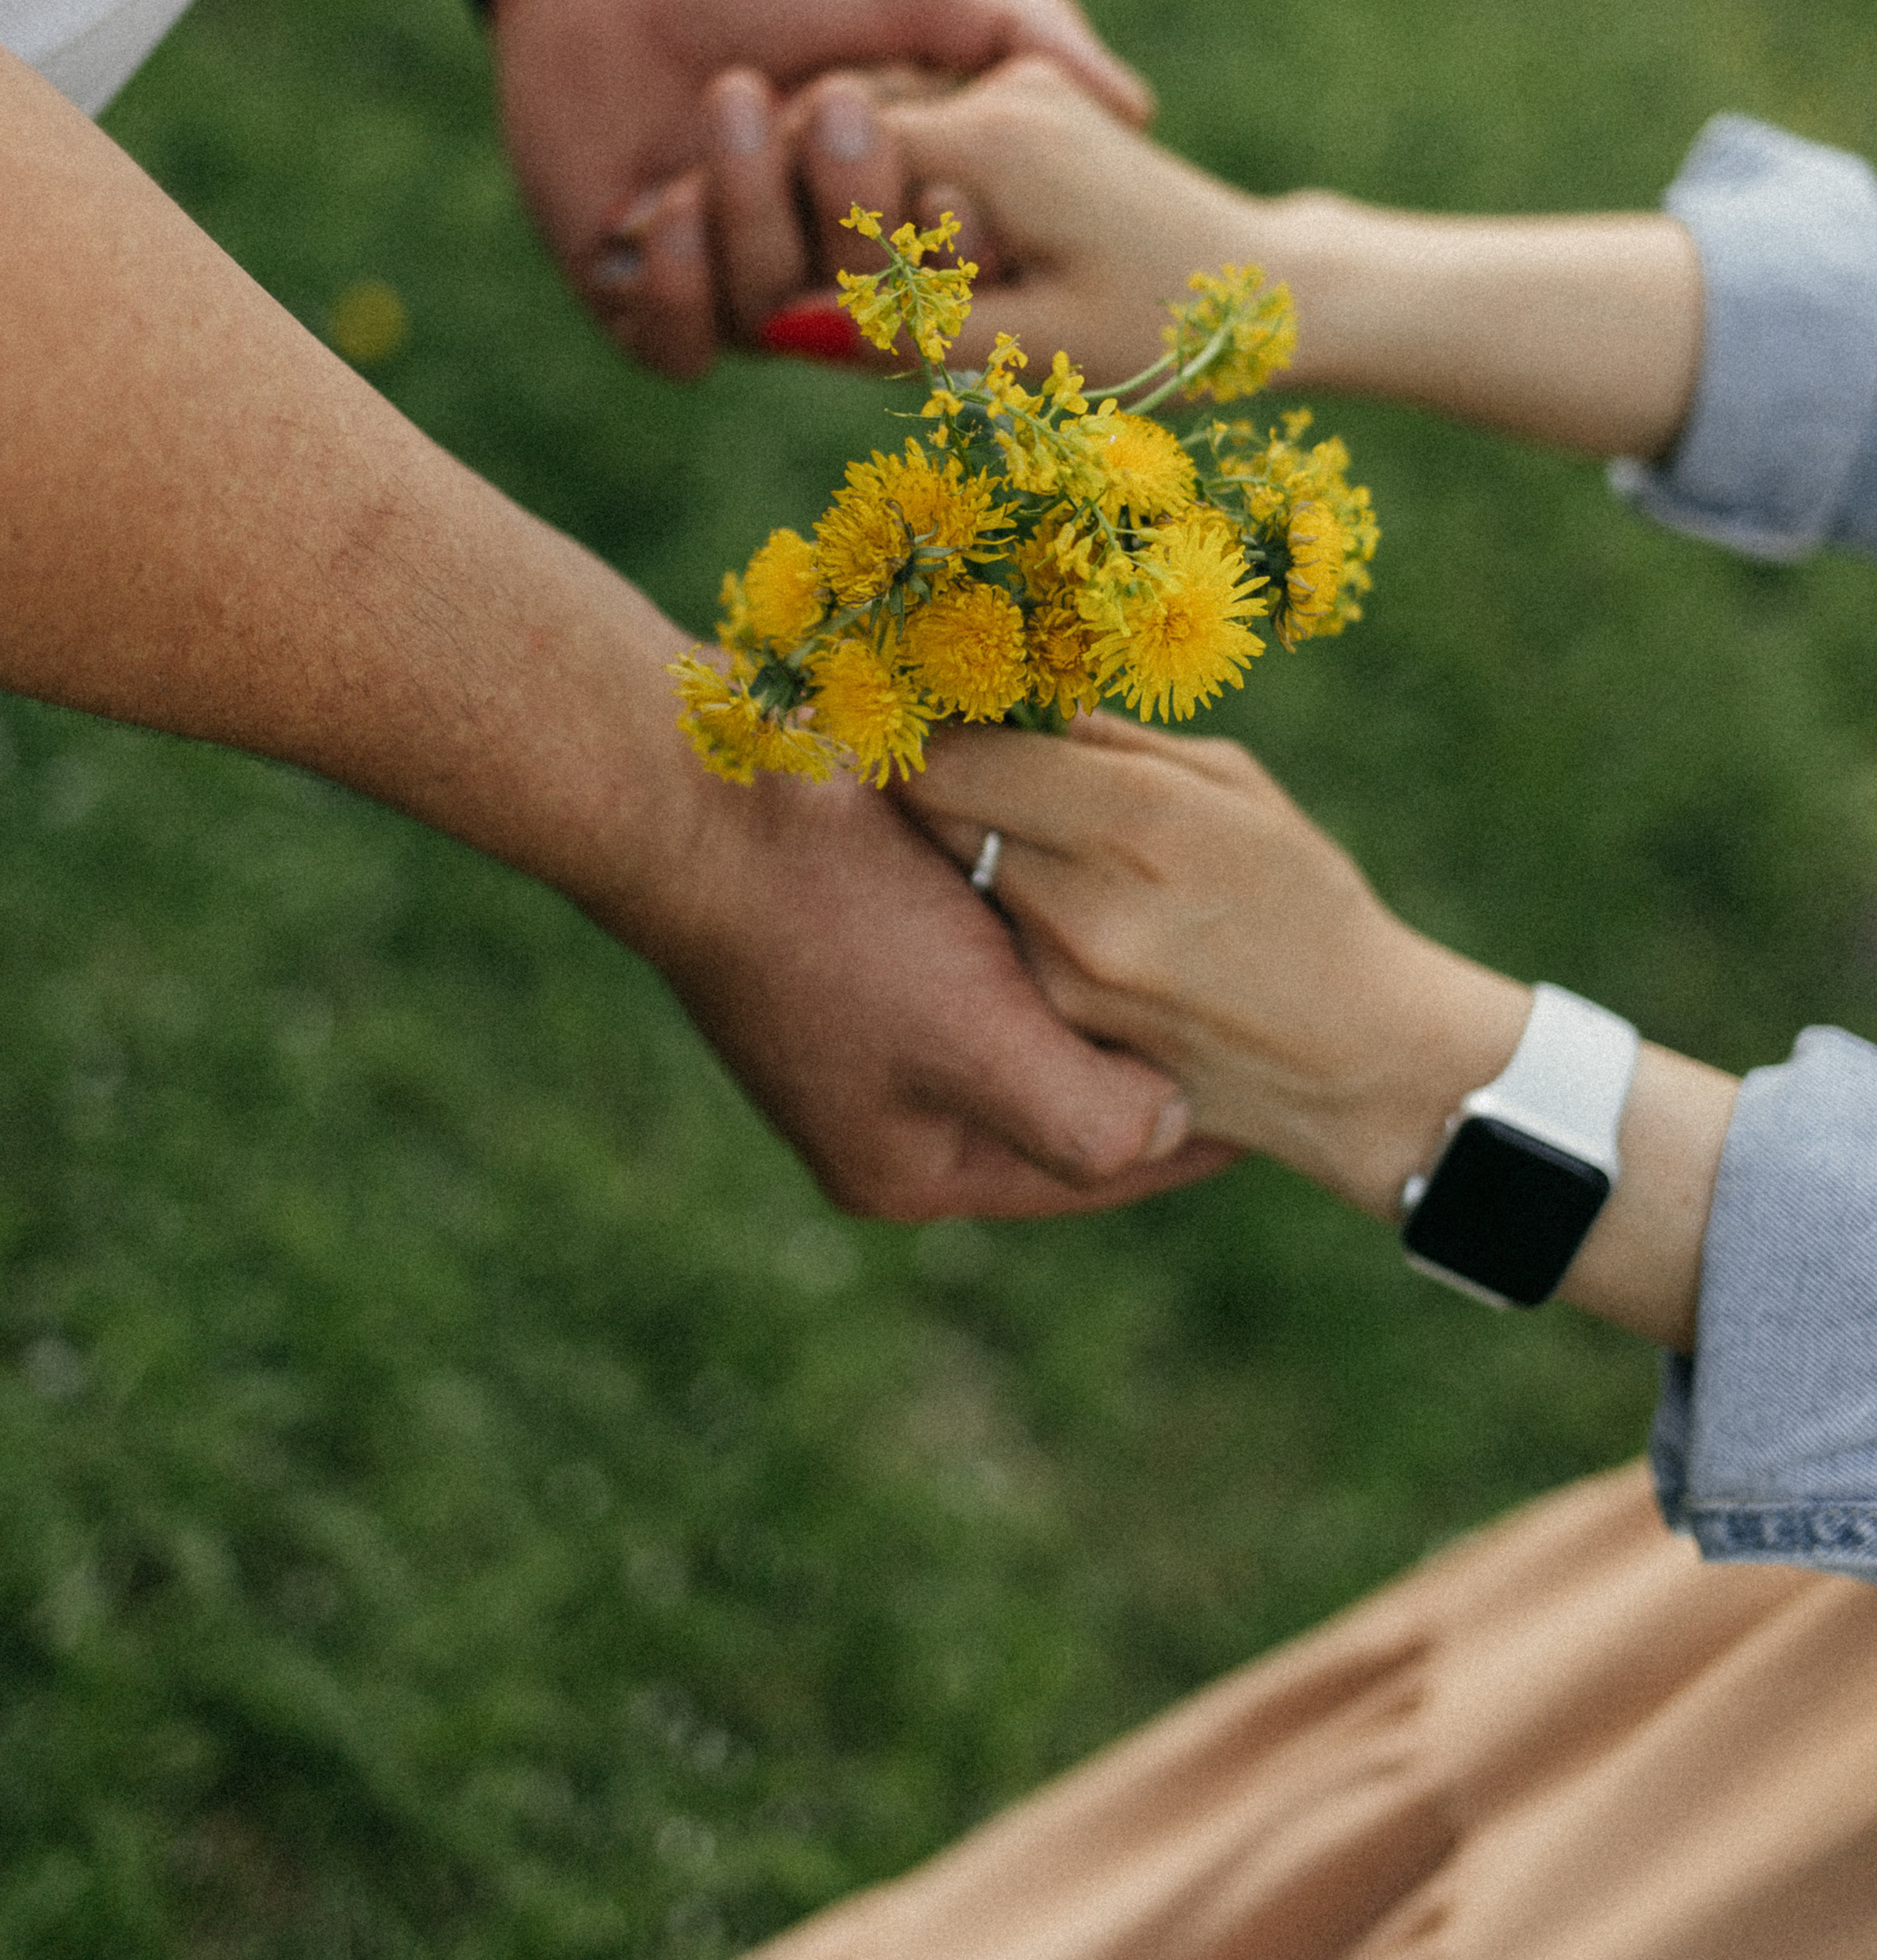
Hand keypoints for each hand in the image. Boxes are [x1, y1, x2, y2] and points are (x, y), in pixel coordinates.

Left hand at [489, 0, 1150, 379]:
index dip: (957, 251)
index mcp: (906, 210)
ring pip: (772, 322)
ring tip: (732, 98)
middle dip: (856, 213)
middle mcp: (828, 266)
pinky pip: (678, 347)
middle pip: (870, 312)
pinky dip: (681, 288)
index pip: (957, 282)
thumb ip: (1031, 37)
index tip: (943, 170)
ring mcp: (736, 289)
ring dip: (755, 214)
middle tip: (836, 99)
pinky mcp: (639, 298)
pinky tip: (666, 204)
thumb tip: (1137, 109)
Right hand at [643, 738, 1226, 1219]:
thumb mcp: (978, 1036)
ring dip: (1084, 982)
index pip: (1086, 1166)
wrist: (689, 792)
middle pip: (1051, 1098)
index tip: (1269, 1096)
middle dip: (1132, 1056)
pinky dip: (1028, 924)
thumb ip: (1085, 1112)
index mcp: (907, 1166)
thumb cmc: (834, 919)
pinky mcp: (846, 944)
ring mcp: (856, 1030)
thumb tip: (1171, 1126)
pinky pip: (974, 954)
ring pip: (1016, 1019)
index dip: (1186, 1133)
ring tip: (1187, 956)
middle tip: (1240, 1028)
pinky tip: (1086, 881)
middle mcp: (879, 1111)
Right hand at [762, 55, 1277, 386]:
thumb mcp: (1035, 349)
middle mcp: (1002, 93)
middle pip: (850, 136)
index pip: (826, 152)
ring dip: (856, 201)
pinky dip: (902, 192)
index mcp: (995, 140)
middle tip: (810, 291)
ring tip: (875, 283)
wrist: (1272, 293)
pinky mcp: (1036, 107)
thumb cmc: (1167, 335)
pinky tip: (917, 258)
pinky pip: (931, 136)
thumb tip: (778, 329)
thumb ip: (906, 331)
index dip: (783, 219)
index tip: (770, 284)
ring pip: (884, 131)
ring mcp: (1023, 89)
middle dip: (814, 210)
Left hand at [903, 714, 1528, 1213]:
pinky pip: (996, 949)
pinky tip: (1058, 915)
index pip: (958, 759)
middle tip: (952, 764)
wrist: (1355, 1056)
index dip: (928, 730)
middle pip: (938, 821)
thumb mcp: (1235, 786)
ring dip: (972, 854)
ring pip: (961, 885)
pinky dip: (1006, 922)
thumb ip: (1119, 743)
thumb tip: (1030, 706)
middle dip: (940, 786)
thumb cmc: (1302, 899)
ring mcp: (1062, 977)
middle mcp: (1086, 899)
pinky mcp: (1055, 1034)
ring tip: (1024, 840)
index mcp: (1140, 814)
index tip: (928, 713)